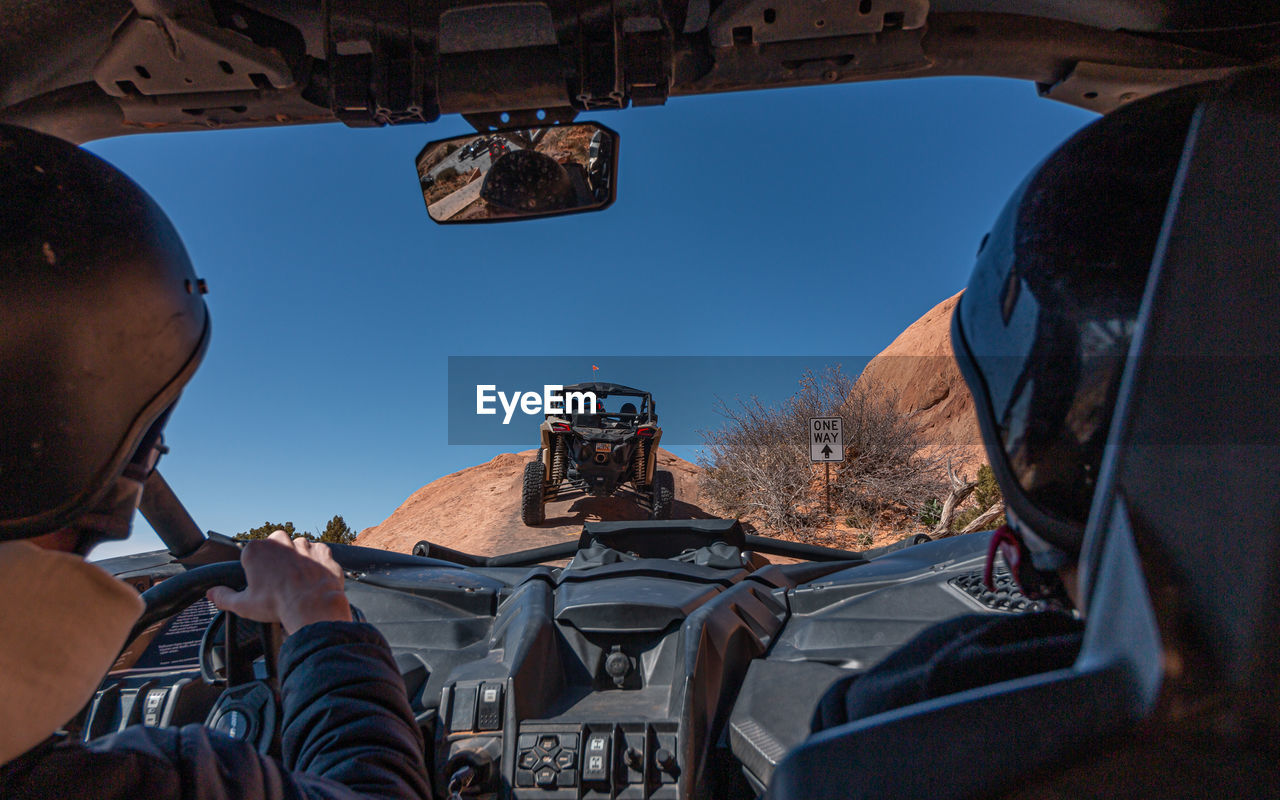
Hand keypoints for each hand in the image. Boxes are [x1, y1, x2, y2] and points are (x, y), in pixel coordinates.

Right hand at [207, 531, 352, 634]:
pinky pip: (318, 552)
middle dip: (276, 557)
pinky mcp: (322, 551)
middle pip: (275, 544)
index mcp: (256, 550)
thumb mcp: (243, 605)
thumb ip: (223, 597)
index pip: (251, 554)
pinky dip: (317, 562)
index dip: (255, 568)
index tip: (260, 581)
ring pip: (298, 546)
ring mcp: (303, 545)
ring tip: (297, 580)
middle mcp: (280, 542)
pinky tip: (313, 576)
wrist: (313, 607)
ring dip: (297, 558)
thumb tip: (211, 593)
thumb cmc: (277, 604)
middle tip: (278, 579)